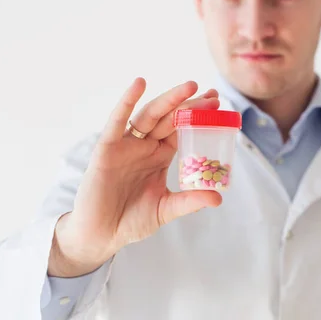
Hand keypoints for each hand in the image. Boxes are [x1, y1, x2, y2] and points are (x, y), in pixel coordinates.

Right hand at [49, 78, 221, 276]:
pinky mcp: (107, 149)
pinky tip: (139, 84)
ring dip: (169, 99)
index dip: (199, 116)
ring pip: (150, 115)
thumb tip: (219, 198)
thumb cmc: (131, 220)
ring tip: (190, 87)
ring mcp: (127, 145)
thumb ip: (189, 201)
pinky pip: (117, 121)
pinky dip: (126, 101)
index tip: (218, 104)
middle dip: (191, 105)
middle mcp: (145, 146)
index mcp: (160, 155)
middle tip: (213, 95)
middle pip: (171, 118)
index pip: (183, 129)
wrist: (101, 235)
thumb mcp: (166, 209)